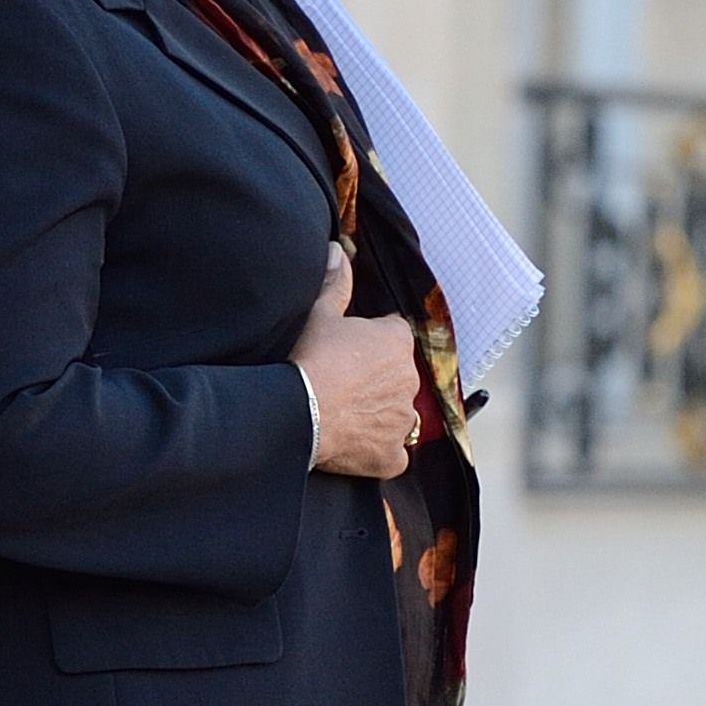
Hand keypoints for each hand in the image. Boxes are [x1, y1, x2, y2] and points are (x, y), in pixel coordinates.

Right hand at [291, 249, 419, 477]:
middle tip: (341, 383)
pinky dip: (379, 452)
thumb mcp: (319, 313)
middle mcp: (409, 379)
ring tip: (343, 414)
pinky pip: (393, 454)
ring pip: (397, 415)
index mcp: (398, 341)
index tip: (346, 352)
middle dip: (376, 380)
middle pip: (396, 377)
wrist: (296, 410)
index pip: (392, 337)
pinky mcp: (392, 454)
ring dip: (378, 414)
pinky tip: (355, 445)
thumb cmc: (308, 358)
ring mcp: (403, 420)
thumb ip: (335, 282)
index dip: (369, 344)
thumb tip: (338, 251)